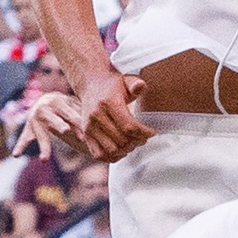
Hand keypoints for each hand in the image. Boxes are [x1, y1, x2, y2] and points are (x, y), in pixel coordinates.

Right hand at [34, 73, 151, 162]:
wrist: (91, 84)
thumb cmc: (113, 85)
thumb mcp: (126, 81)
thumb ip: (135, 84)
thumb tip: (140, 86)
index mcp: (108, 102)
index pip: (129, 126)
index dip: (144, 133)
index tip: (152, 132)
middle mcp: (96, 116)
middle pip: (122, 140)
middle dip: (137, 141)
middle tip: (143, 137)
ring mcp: (89, 127)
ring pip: (112, 150)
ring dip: (126, 150)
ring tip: (133, 143)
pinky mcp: (85, 135)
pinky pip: (99, 155)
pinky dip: (112, 157)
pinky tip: (122, 149)